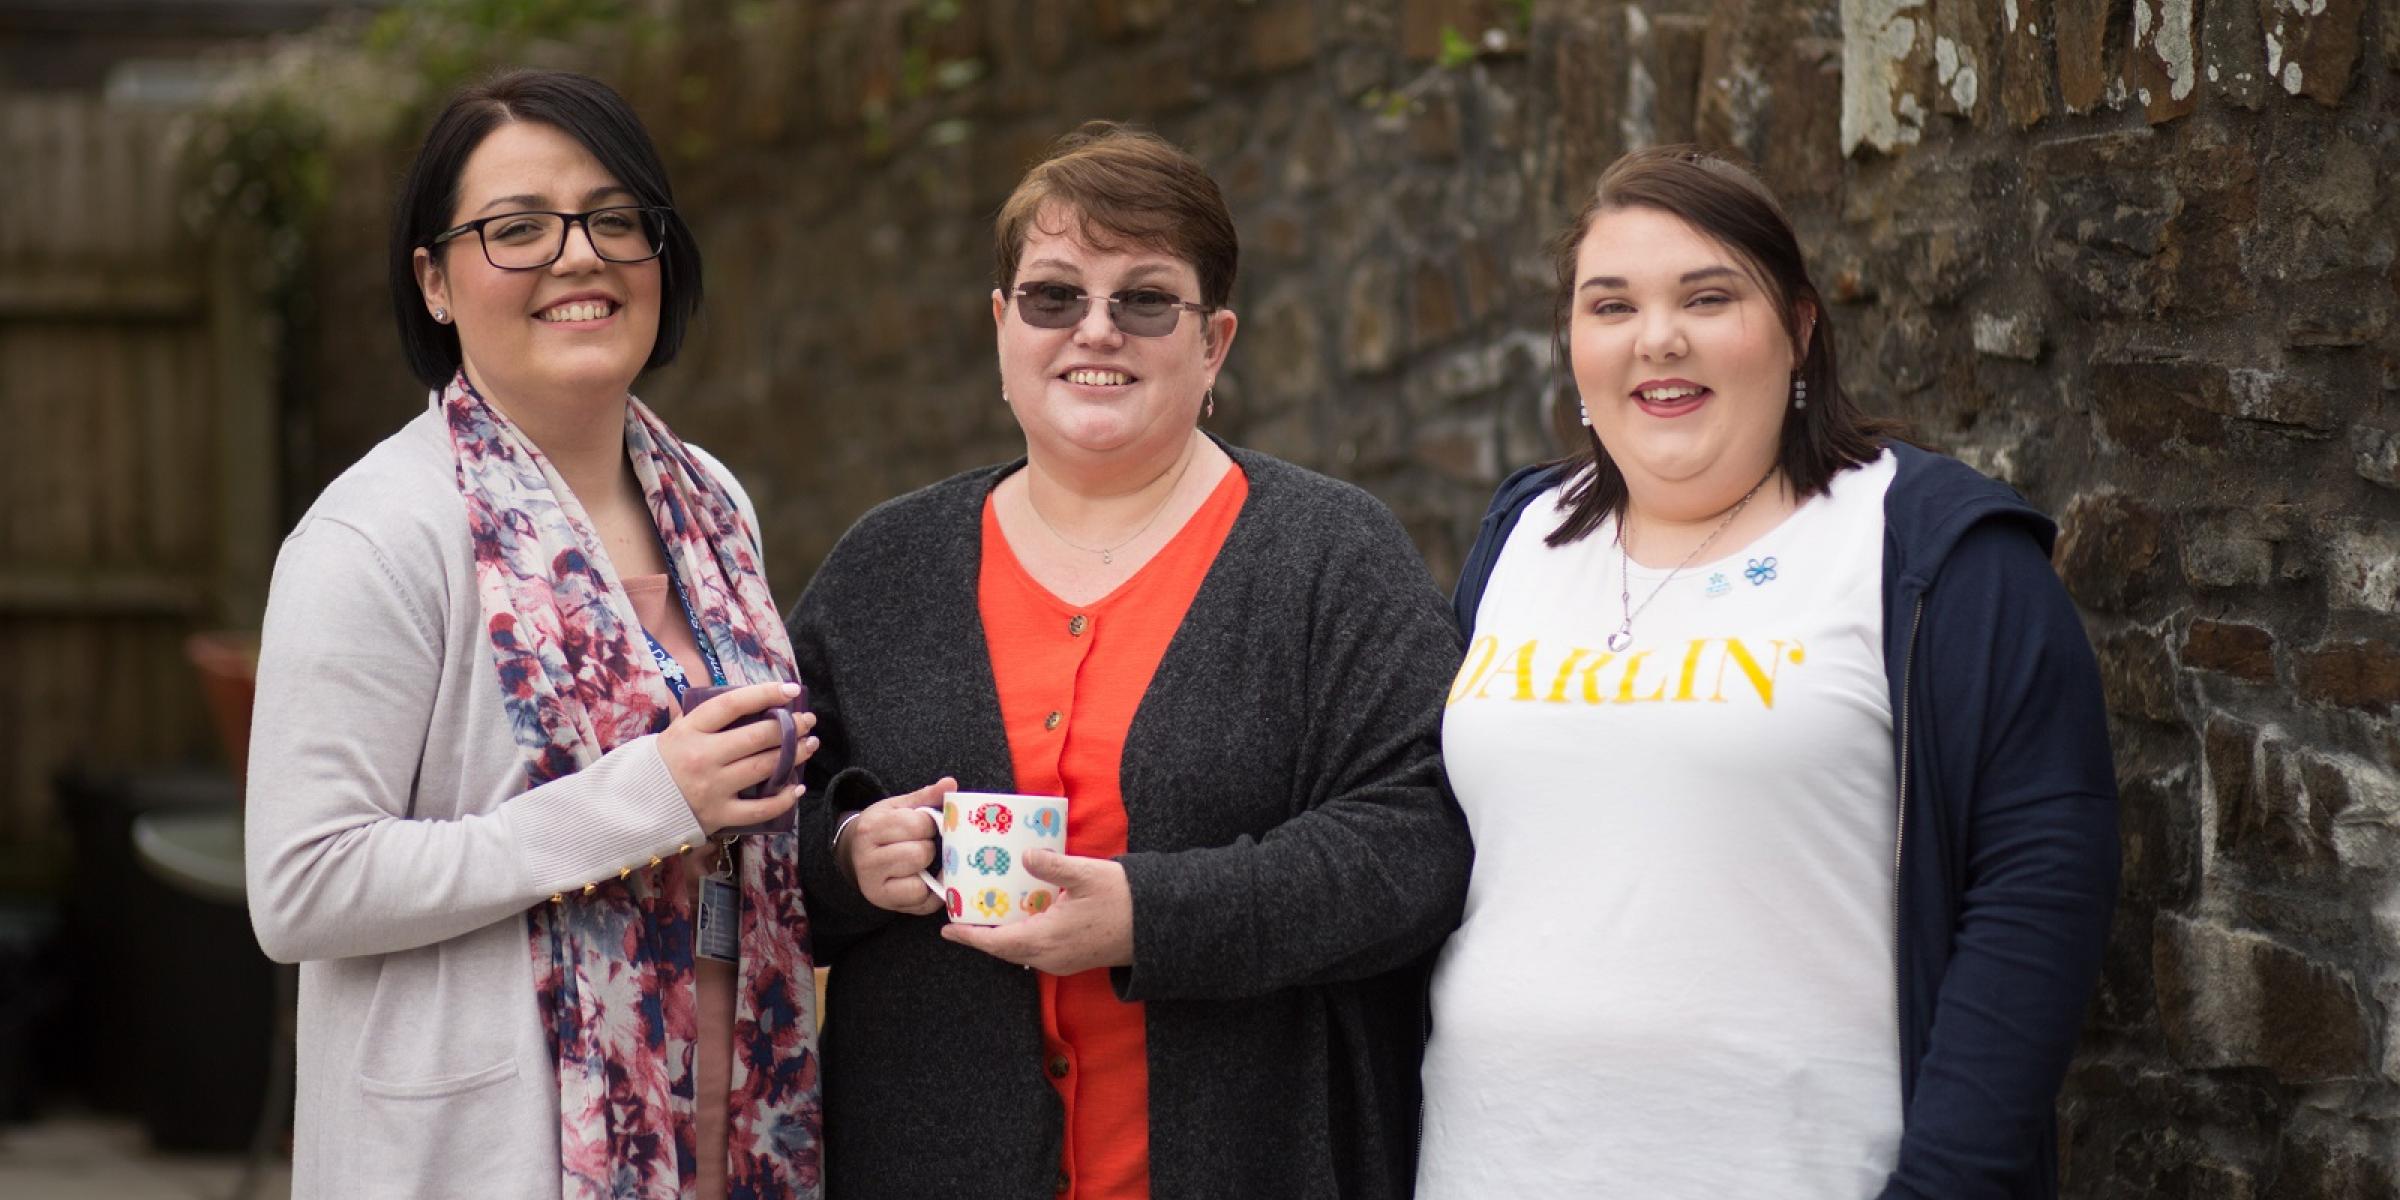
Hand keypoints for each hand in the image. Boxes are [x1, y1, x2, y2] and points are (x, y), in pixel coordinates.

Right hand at [657, 681, 816, 836]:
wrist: (634, 805)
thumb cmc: (663, 762)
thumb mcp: (677, 731)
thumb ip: (708, 718)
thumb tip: (750, 699)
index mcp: (690, 730)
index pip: (732, 704)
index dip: (765, 693)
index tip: (791, 690)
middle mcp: (702, 756)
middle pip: (756, 736)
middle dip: (790, 727)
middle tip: (808, 721)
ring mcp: (712, 787)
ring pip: (764, 767)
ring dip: (794, 755)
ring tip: (810, 745)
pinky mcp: (719, 814)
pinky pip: (760, 808)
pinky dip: (784, 798)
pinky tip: (798, 787)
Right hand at [838, 778, 955, 914]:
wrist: (853, 854)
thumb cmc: (883, 828)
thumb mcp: (898, 807)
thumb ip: (925, 796)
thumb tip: (950, 784)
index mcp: (871, 828)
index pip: (918, 824)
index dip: (930, 824)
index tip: (925, 824)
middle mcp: (867, 859)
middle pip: (920, 854)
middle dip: (928, 848)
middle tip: (922, 844)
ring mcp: (873, 884)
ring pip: (920, 882)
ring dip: (929, 871)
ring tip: (922, 862)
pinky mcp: (884, 902)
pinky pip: (921, 901)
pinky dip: (929, 891)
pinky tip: (925, 879)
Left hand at [941, 850, 1132, 975]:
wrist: (1158, 925)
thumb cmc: (1123, 899)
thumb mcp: (1086, 874)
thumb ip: (1052, 865)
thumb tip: (1024, 855)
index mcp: (1047, 939)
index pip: (997, 942)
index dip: (970, 936)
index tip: (946, 929)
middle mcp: (1050, 957)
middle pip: (1004, 950)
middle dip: (980, 937)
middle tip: (960, 918)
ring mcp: (1062, 961)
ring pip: (1020, 953)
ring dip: (1000, 938)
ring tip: (985, 916)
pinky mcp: (1073, 959)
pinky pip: (1036, 952)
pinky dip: (1020, 938)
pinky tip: (1020, 918)